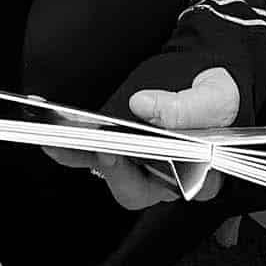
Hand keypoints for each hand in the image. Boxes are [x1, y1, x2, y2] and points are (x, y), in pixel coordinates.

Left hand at [44, 68, 239, 209]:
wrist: (207, 75)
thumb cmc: (218, 96)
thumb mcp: (215, 98)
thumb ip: (187, 108)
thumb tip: (144, 106)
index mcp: (195, 178)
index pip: (172, 189)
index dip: (154, 177)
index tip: (132, 155)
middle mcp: (161, 178)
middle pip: (132, 190)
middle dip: (115, 170)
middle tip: (105, 148)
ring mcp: (136, 163)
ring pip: (103, 170)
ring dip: (78, 155)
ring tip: (60, 135)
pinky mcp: (115, 145)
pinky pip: (85, 152)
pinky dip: (65, 142)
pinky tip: (47, 122)